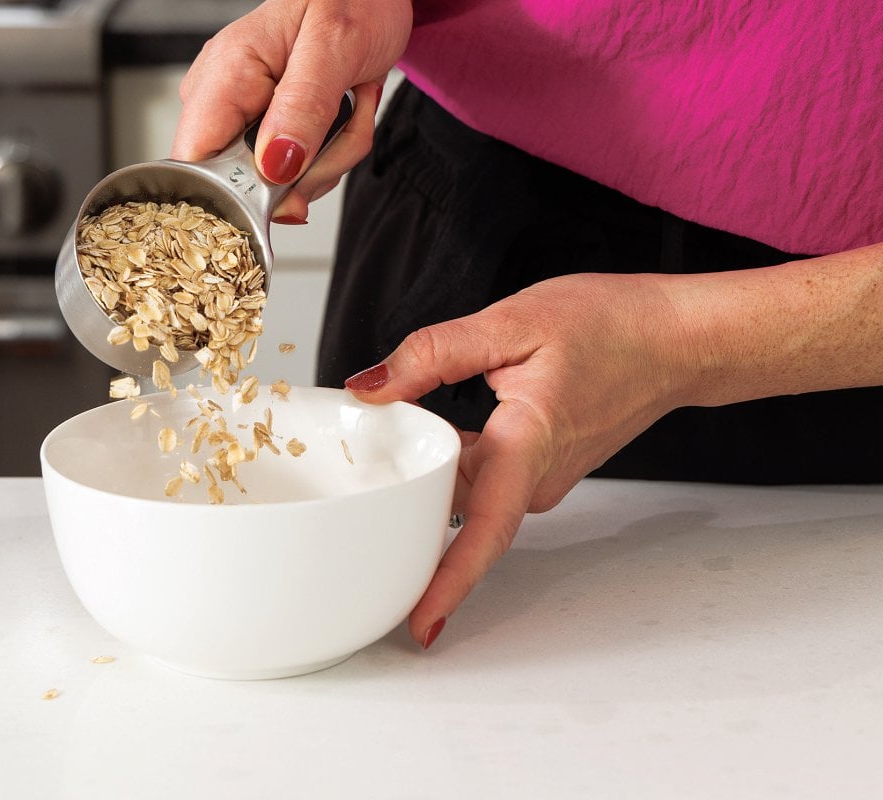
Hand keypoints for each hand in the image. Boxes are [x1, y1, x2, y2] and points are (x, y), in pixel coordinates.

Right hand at [171, 0, 411, 222]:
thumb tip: (272, 166)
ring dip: (328, 161)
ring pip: (278, 186)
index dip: (235, 193)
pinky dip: (332, 155)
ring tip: (348, 106)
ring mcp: (247, 118)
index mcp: (226, 73)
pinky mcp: (271, 132)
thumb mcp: (335, 46)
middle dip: (305, 174)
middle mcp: (226, 99)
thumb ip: (303, 107)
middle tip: (339, 125)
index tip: (287, 187)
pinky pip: (297, 174)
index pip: (194, 162)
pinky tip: (344, 113)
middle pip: (243, 185)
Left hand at [344, 273, 695, 647]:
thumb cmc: (613, 327)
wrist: (676, 340)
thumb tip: (370, 387)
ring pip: (466, 495)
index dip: (449, 582)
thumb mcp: (512, 323)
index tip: (418, 622)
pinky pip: (483, 479)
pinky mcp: (541, 469)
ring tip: (378, 453)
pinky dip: (451, 464)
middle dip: (407, 515)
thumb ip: (433, 354)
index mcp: (528, 445)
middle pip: (457, 515)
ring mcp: (541, 479)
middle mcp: (536, 478)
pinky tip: (427, 429)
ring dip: (426, 484)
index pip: (484, 531)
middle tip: (354, 495)